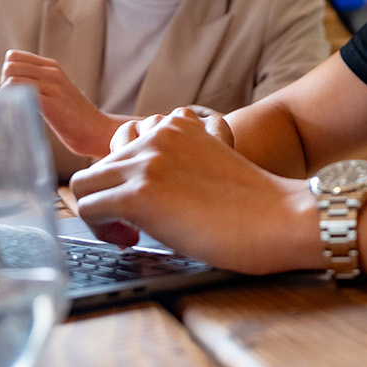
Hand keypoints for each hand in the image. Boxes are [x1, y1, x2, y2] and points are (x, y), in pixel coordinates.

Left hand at [1, 50, 118, 156]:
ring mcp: (52, 87)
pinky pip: (20, 94)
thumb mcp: (56, 92)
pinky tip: (14, 116)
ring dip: (4, 96)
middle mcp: (52, 72)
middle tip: (11, 104)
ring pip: (12, 78)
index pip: (14, 56)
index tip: (12, 92)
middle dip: (2, 84)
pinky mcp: (52, 104)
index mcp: (52, 67)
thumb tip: (5, 90)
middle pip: (9, 66)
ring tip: (12, 112)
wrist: (98, 131)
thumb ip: (37, 85)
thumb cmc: (74, 116)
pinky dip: (9, 104)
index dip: (7, 74)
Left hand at [70, 110, 316, 274]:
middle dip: (110, 194)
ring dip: (102, 211)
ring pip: (85, 184)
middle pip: (100, 162)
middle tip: (134, 224)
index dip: (127, 175)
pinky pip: (88, 208)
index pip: (123, 140)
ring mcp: (146, 162)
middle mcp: (157, 135)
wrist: (280, 218)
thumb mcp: (211, 162)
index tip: (146, 202)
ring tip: (132, 233)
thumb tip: (145, 184)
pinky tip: (133, 241)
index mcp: (177, 124)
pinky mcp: (138, 194)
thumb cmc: (255, 206)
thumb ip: (179, 160)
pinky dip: (102, 230)